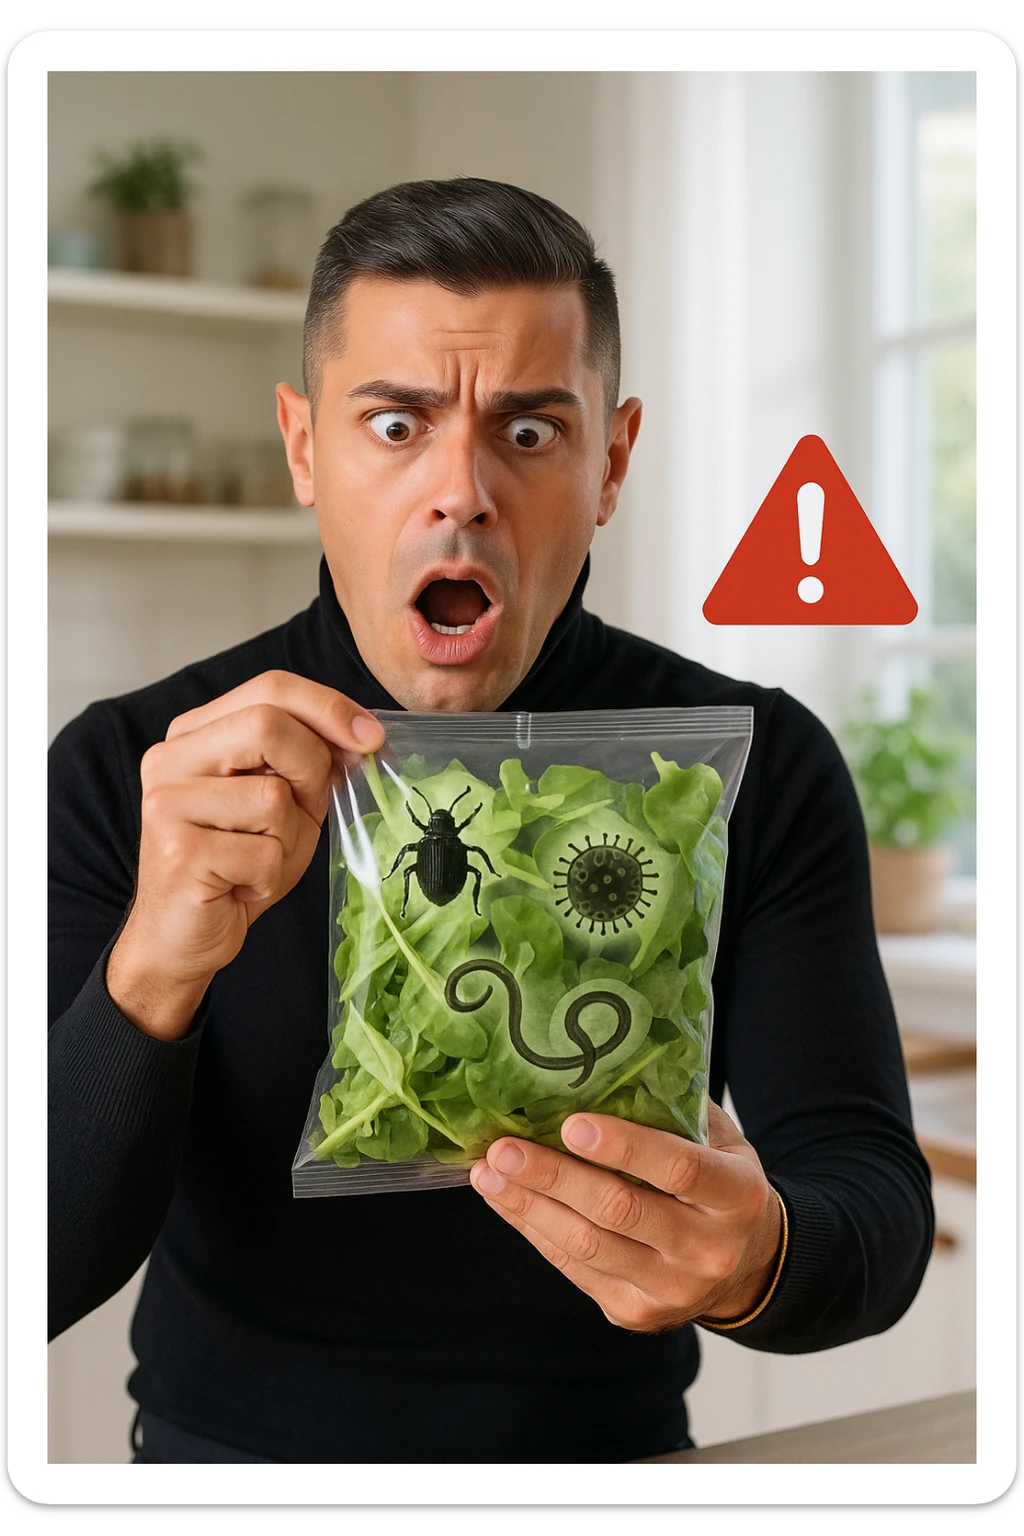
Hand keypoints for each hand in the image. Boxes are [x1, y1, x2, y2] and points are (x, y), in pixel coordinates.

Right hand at [106, 670, 384, 1040]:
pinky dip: (270, 876)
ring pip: (272, 795)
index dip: (329, 707)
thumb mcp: (285, 805)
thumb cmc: (237, 867)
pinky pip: (263, 852)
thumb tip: (363, 734)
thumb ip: (313, 764)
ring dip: (288, 838)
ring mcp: (167, 803)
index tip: (371, 737)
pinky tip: (242, 886)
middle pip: (267, 723)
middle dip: (312, 768)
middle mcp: (170, 759)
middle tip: (308, 809)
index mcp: (195, 734)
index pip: (269, 687)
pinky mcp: (177, 852)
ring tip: (259, 859)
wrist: (182, 939)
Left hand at [469, 1101, 782, 1331]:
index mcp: (737, 1196)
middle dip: (554, 1176)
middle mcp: (709, 1250)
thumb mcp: (718, 1140)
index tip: (571, 1124)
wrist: (745, 1266)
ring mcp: (672, 1290)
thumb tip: (601, 1062)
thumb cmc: (718, 1182)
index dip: (624, 1146)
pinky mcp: (636, 1312)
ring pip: (587, 1246)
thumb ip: (673, 1108)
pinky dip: (534, 1231)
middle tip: (505, 1148)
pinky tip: (506, 1200)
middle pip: (620, 1211)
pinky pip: (574, 1269)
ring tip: (489, 1172)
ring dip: (529, 1206)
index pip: (678, 1168)